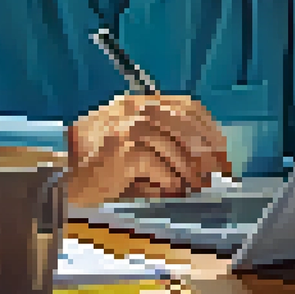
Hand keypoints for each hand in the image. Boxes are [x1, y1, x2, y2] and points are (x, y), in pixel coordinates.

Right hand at [66, 94, 230, 205]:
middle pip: (184, 122)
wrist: (72, 185)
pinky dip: (168, 179)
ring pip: (172, 145)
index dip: (209, 128)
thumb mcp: (145, 151)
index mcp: (140, 103)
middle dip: (205, 149)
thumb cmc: (110, 172)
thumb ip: (172, 146)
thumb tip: (211, 160)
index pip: (187, 106)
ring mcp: (124, 128)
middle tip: (217, 172)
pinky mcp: (119, 150)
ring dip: (188, 169)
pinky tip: (172, 189)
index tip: (222, 151)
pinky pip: (155, 163)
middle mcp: (132, 109)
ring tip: (196, 185)